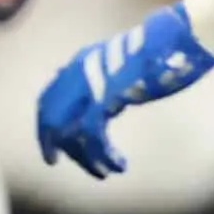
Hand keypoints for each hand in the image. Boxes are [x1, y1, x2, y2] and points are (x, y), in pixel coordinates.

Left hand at [35, 3, 213, 179]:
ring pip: (70, 133)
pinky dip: (101, 156)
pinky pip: (92, 137)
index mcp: (78, 65)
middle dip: (50, 143)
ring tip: (104, 172)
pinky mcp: (103, 98)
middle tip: (55, 162)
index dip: (44, 125)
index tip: (49, 143)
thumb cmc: (154, 53)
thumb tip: (102, 110)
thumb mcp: (118, 67)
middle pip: (49, 118)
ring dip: (85, 158)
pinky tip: (116, 166)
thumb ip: (104, 85)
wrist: (169, 41)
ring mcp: (87, 87)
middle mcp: (75, 75)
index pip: (47, 100)